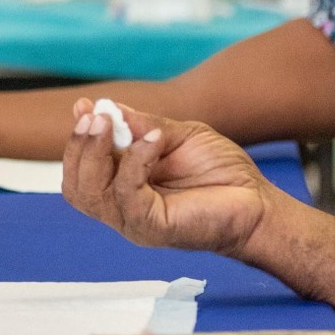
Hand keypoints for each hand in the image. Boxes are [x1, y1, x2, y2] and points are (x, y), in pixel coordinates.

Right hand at [61, 98, 271, 258]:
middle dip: (78, 147)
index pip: (81, 170)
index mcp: (123, 186)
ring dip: (95, 153)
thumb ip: (142, 125)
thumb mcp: (177, 135)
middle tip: (94, 117)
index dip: (78, 139)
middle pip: (76, 185)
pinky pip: (128, 196)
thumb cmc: (220, 172)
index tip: (84, 107)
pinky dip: (134, 162)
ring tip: (108, 123)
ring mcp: (134, 221)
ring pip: (91, 194)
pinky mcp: (153, 228)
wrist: (257, 201)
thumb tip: (105, 107)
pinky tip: (154, 140)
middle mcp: (122, 207)